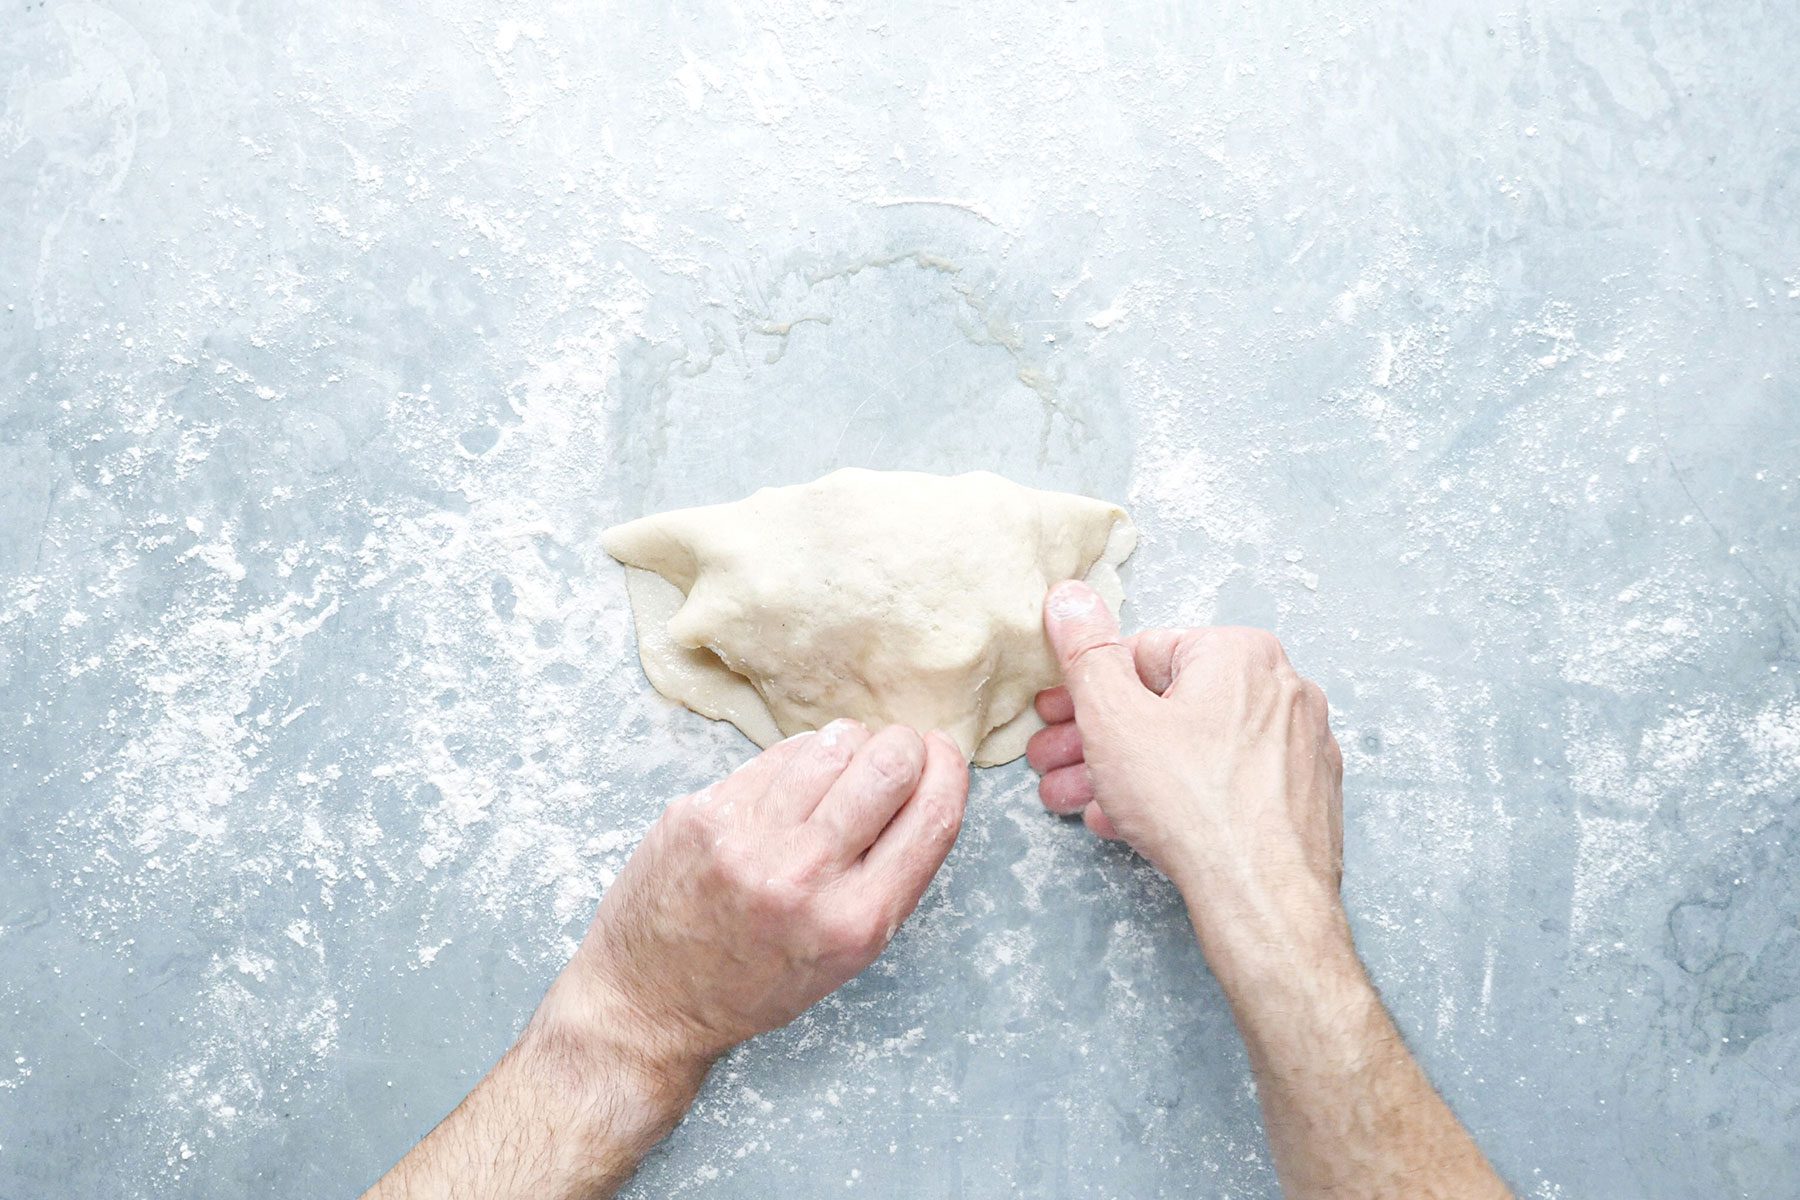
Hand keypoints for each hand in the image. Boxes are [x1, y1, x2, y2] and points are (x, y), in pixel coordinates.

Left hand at [561, 721, 968, 1070]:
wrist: (651, 1001)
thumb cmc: (758, 980)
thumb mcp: (848, 953)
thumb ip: (892, 875)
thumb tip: (928, 781)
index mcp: (856, 921)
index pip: (932, 816)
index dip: (950, 770)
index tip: (945, 754)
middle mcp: (803, 877)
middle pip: (888, 765)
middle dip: (903, 746)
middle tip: (895, 756)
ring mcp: (748, 838)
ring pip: (833, 743)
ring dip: (849, 746)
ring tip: (838, 773)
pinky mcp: (703, 811)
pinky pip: (777, 754)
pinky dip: (797, 761)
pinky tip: (790, 789)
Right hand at [1025, 581, 1344, 966]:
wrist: (1263, 896)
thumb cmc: (1192, 804)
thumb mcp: (1114, 717)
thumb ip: (1087, 652)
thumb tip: (1070, 597)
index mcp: (1239, 653)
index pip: (1143, 653)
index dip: (1086, 690)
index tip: (1055, 718)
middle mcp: (1282, 688)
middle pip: (1168, 705)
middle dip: (1099, 739)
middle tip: (1055, 765)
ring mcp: (1299, 746)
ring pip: (1194, 748)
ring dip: (1128, 772)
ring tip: (1079, 804)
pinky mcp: (1305, 796)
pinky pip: (1228, 782)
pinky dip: (1181, 796)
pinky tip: (1134, 823)